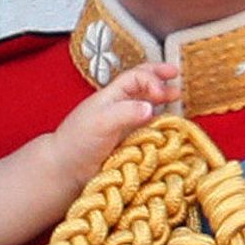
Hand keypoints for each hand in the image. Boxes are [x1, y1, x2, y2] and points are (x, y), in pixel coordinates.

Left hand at [50, 63, 180, 183]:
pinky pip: (149, 127)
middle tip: (176, 75)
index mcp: (112, 96)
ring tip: (177, 98)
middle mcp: (121, 106)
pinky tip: (169, 125)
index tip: (162, 93)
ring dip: (163, 98)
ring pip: (148, 104)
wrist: (66, 169)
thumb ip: (125, 112)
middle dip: (160, 77)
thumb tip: (151, 108)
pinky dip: (161, 122)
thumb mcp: (101, 122)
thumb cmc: (78, 141)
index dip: (152, 79)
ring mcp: (125, 124)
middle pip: (143, 84)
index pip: (136, 77)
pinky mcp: (129, 142)